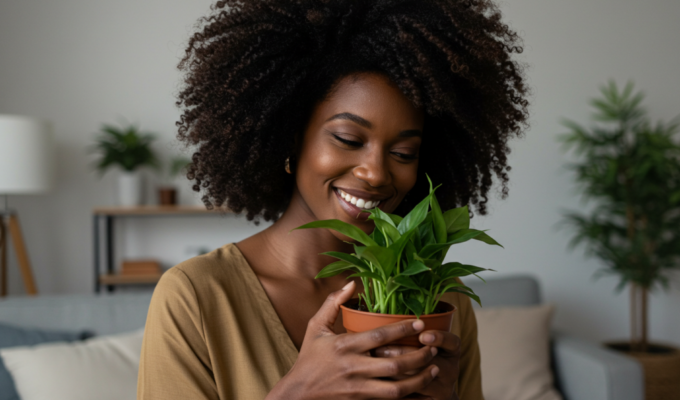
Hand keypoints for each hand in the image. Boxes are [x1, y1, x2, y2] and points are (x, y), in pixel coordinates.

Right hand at [266, 281, 440, 399]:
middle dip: (419, 356)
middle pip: (394, 363)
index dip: (402, 329)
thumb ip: (332, 303)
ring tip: (435, 368)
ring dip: (420, 378)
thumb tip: (351, 283)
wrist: (298, 394)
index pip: (379, 336)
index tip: (420, 322)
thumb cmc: (308, 358)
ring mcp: (358, 387)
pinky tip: (422, 387)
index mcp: (344, 346)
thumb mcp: (316, 327)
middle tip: (433, 347)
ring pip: (397, 387)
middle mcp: (353, 367)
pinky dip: (409, 394)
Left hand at [373, 329, 460, 399]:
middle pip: (431, 361)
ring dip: (395, 372)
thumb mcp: (425, 343)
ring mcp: (445, 388)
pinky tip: (381, 382)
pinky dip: (398, 389)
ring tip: (374, 364)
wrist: (433, 392)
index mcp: (452, 350)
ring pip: (421, 380)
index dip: (439, 338)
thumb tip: (388, 315)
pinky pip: (416, 397)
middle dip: (403, 353)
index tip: (423, 335)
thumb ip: (413, 332)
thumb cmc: (422, 358)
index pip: (451, 341)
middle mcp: (452, 369)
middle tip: (379, 348)